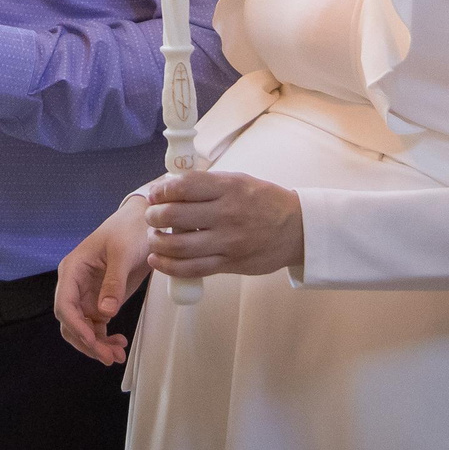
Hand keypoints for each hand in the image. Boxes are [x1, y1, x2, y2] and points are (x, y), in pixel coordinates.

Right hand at [55, 195, 149, 365]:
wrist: (143, 224)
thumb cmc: (128, 231)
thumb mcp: (122, 253)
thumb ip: (113, 282)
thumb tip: (105, 313)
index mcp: (73, 270)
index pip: (64, 304)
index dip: (75, 325)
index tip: (91, 340)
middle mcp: (75, 285)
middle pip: (71, 322)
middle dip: (86, 342)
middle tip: (108, 356)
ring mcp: (88, 295)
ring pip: (83, 329)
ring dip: (97, 345)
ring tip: (117, 355)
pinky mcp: (102, 301)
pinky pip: (97, 327)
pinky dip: (105, 339)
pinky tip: (119, 344)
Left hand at [142, 169, 304, 279]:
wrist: (296, 229)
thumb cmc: (264, 201)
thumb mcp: (239, 181)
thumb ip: (208, 184)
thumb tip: (171, 186)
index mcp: (228, 188)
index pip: (184, 186)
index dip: (162, 191)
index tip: (154, 195)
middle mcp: (227, 214)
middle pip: (175, 215)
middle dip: (154, 216)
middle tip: (151, 216)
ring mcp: (228, 241)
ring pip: (179, 245)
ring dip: (157, 242)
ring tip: (153, 237)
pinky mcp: (229, 264)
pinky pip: (193, 268)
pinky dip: (169, 266)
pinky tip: (158, 260)